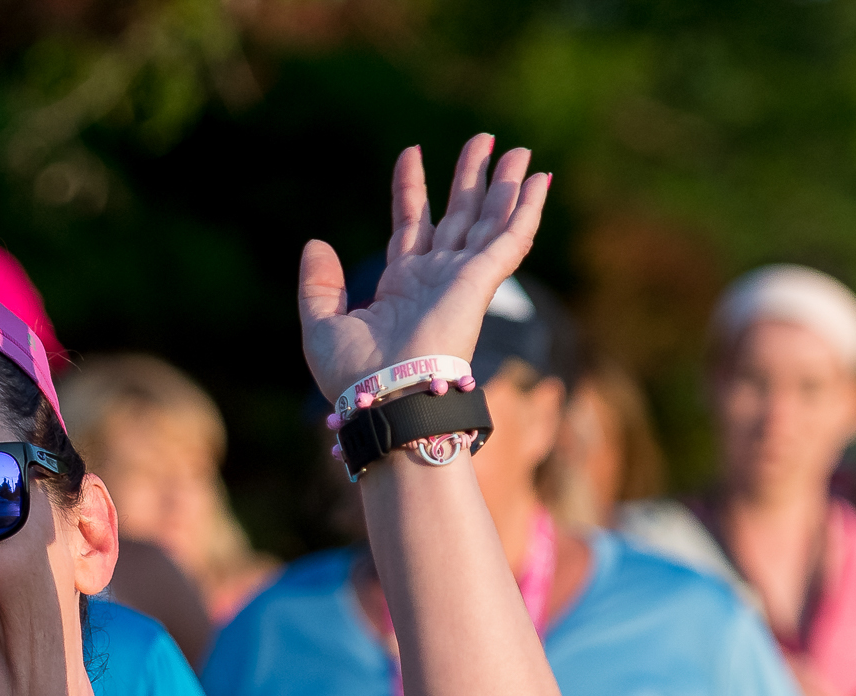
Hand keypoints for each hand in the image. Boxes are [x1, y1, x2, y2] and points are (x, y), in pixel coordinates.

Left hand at [298, 136, 550, 403]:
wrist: (384, 397)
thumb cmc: (352, 375)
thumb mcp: (321, 324)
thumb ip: (319, 284)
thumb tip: (316, 243)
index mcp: (401, 286)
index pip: (411, 225)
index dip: (411, 189)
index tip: (411, 153)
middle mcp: (435, 279)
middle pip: (458, 216)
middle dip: (470, 178)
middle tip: (483, 139)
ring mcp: (460, 279)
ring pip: (488, 220)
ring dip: (504, 185)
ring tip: (518, 149)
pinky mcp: (480, 282)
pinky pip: (510, 238)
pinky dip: (527, 209)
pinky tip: (540, 180)